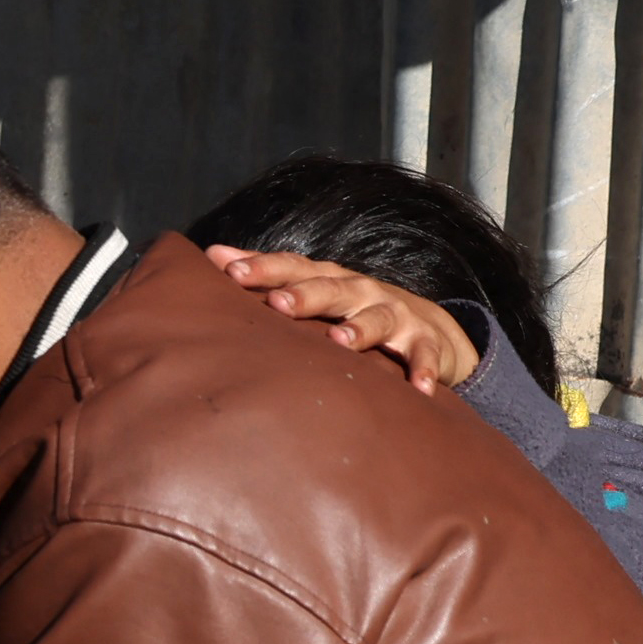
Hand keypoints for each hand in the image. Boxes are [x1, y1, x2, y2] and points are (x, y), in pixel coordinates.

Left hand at [201, 241, 476, 393]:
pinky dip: (422, 370)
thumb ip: (267, 274)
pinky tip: (416, 389)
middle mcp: (361, 291)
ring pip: (377, 318)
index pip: (293, 268)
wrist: (430, 325)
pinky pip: (424, 355)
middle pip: (331, 289)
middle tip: (277, 304)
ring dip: (360, 329)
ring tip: (339, 341)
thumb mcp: (314, 288)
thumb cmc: (354, 308)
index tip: (230, 271)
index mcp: (329, 279)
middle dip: (305, 295)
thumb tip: (212, 254)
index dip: (263, 267)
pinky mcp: (425, 342)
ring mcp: (395, 315)